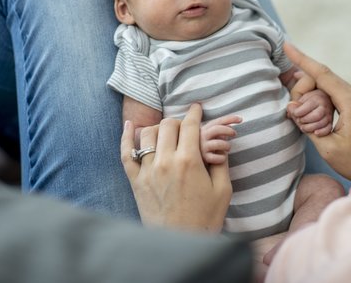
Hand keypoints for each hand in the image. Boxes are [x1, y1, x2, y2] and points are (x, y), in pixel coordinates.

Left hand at [120, 104, 231, 231]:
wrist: (181, 243)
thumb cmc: (206, 219)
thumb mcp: (223, 190)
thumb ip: (221, 162)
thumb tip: (218, 143)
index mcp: (189, 162)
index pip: (190, 126)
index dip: (195, 113)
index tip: (197, 107)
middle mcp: (166, 162)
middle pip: (168, 125)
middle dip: (179, 121)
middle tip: (185, 126)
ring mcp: (148, 171)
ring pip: (148, 134)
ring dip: (159, 127)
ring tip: (167, 131)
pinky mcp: (136, 182)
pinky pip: (126, 153)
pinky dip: (126, 137)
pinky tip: (130, 125)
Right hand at [200, 114, 240, 163]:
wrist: (196, 161)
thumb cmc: (206, 146)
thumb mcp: (210, 136)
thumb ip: (218, 129)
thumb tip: (230, 124)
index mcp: (203, 129)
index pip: (217, 121)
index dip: (230, 118)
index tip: (240, 119)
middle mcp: (200, 137)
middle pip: (217, 129)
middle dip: (228, 130)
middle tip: (235, 134)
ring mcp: (201, 147)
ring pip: (218, 143)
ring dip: (227, 145)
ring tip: (228, 148)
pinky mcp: (203, 158)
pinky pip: (215, 157)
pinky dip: (221, 158)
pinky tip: (222, 158)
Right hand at [284, 43, 350, 179]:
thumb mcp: (327, 148)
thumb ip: (307, 125)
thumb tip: (292, 108)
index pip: (322, 73)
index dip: (302, 59)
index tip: (287, 46)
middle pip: (321, 78)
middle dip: (303, 90)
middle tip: (297, 116)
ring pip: (325, 85)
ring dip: (311, 97)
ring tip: (307, 121)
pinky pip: (332, 92)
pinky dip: (318, 98)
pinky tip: (310, 109)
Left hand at [288, 89, 333, 136]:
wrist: (325, 99)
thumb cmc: (311, 99)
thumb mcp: (302, 97)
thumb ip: (295, 103)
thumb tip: (290, 108)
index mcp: (317, 98)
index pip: (308, 106)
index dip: (298, 112)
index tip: (294, 113)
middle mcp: (324, 106)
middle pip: (315, 116)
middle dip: (304, 120)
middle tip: (299, 120)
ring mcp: (329, 115)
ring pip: (321, 123)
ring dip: (310, 128)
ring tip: (303, 127)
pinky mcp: (330, 122)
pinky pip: (328, 129)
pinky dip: (321, 132)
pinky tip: (315, 132)